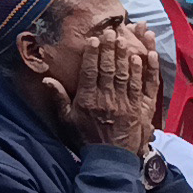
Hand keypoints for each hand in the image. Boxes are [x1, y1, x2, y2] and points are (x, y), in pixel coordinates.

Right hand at [43, 26, 158, 154]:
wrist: (111, 160)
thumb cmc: (86, 138)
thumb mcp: (67, 120)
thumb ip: (59, 98)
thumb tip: (46, 79)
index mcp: (89, 100)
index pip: (91, 71)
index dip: (93, 54)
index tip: (94, 39)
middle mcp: (108, 98)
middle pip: (110, 68)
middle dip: (110, 49)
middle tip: (111, 32)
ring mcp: (126, 103)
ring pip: (127, 74)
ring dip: (126, 55)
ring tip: (126, 38)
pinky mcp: (141, 109)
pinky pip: (145, 86)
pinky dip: (146, 71)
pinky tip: (146, 57)